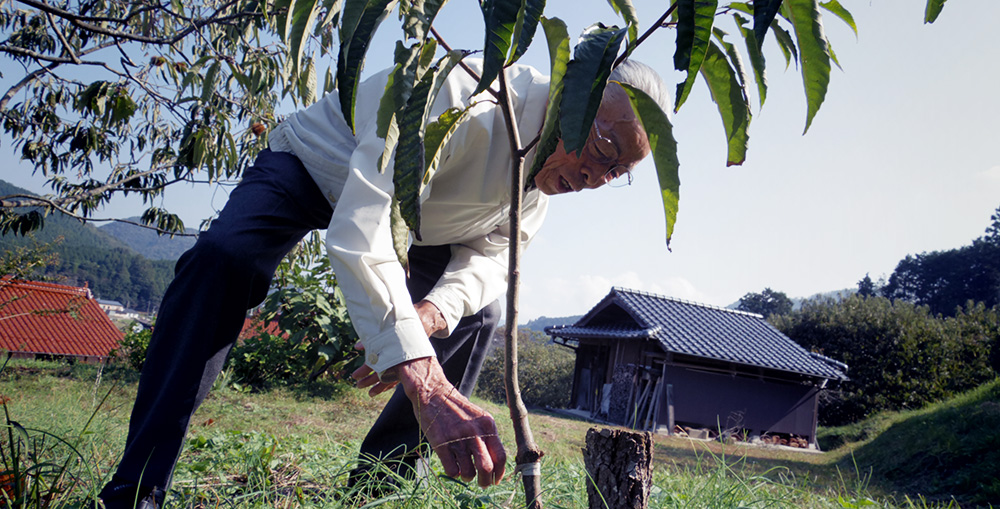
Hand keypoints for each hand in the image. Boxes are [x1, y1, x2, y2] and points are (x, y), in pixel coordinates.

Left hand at [350, 301, 443, 394]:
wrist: (425, 322)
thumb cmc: (405, 324)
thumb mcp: (389, 328)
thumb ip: (373, 338)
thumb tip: (357, 347)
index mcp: (391, 349)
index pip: (375, 362)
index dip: (364, 370)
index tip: (355, 376)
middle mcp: (397, 358)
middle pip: (380, 372)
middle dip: (368, 380)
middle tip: (358, 385)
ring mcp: (404, 362)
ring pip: (390, 377)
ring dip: (379, 385)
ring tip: (370, 393)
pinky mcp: (408, 363)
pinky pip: (398, 376)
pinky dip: (390, 382)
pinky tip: (383, 388)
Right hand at [397, 357, 506, 486]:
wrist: (433, 393)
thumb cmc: (457, 408)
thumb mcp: (478, 417)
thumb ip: (487, 436)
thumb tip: (496, 463)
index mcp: (487, 425)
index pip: (501, 456)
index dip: (500, 473)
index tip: (495, 480)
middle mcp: (474, 432)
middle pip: (487, 468)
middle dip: (486, 481)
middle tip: (482, 483)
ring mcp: (457, 438)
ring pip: (469, 472)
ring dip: (468, 477)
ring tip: (465, 471)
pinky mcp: (441, 444)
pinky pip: (452, 471)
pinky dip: (454, 473)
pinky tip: (453, 465)